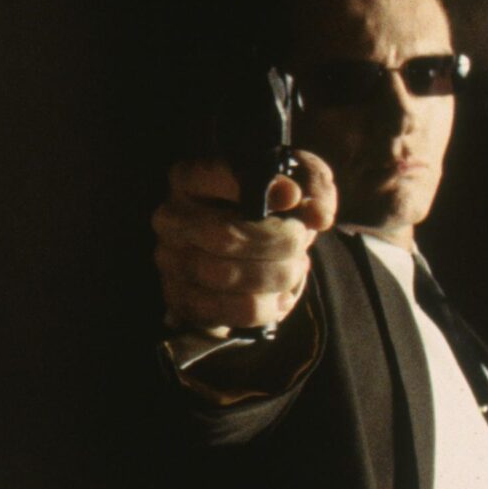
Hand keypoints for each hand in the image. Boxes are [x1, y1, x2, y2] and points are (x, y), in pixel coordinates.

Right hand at [151, 152, 337, 335]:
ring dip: (277, 276)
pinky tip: (279, 295)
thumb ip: (312, 184)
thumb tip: (317, 214)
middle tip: (302, 240)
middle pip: (226, 237)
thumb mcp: (297, 181)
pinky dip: (267, 306)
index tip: (292, 197)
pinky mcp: (182, 299)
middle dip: (279, 243)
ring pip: (228, 277)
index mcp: (190, 179)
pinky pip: (231, 310)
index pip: (213, 177)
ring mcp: (170, 261)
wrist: (251, 253)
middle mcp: (170, 218)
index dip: (256, 189)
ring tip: (294, 267)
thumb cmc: (273, 208)